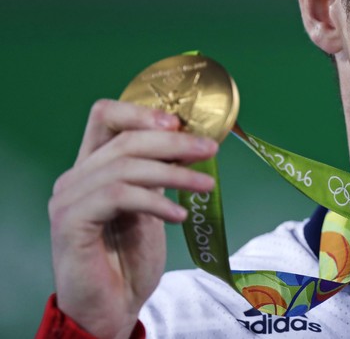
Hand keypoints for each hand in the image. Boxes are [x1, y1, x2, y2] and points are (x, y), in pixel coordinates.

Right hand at [49, 99, 216, 337]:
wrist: (111, 307)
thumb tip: (192, 143)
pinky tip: (179, 215)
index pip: (105, 116)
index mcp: (92, 167)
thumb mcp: (151, 205)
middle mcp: (75, 177)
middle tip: (210, 149)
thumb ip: (159, 174)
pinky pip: (119, 197)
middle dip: (173, 141)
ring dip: (174, 172)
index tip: (181, 123)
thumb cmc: (129, 258)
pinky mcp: (71, 223)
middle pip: (124, 138)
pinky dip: (155, 201)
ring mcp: (69, 199)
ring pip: (125, 166)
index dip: (142, 112)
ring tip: (207, 184)